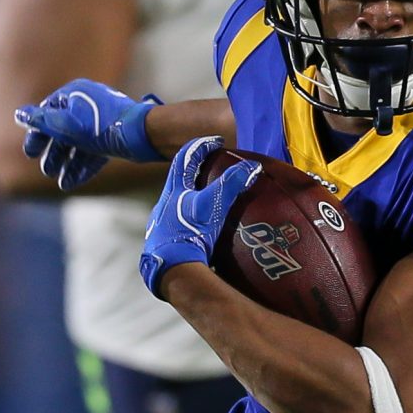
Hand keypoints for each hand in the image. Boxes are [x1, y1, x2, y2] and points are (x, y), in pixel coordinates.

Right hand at [15, 79, 161, 191]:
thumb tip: (19, 114)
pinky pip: (93, 151)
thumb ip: (41, 121)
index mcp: (74, 95)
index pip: (47, 113)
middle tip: (46, 171)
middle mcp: (87, 105)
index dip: (37, 134)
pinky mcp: (115, 137)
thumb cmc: (101, 126)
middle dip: (53, 153)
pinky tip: (72, 182)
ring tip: (59, 182)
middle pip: (63, 131)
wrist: (141, 134)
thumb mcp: (65, 125)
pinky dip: (82, 166)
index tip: (30, 153)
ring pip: (78, 144)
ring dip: (67, 163)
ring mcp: (102, 121)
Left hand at [139, 137, 253, 298]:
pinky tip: (200, 231)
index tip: (217, 142)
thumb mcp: (214, 206)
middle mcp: (163, 204)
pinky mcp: (163, 244)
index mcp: (174, 190)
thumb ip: (232, 184)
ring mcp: (160, 225)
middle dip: (197, 172)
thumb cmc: (191, 235)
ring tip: (211, 202)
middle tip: (215, 170)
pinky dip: (189, 221)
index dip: (202, 146)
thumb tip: (253, 166)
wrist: (172, 270)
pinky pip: (177, 225)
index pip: (185, 157)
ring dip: (193, 198)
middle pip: (179, 180)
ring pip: (176, 204)